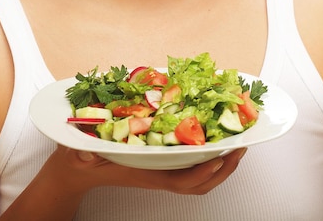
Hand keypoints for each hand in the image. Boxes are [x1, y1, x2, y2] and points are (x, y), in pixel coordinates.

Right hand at [53, 145, 246, 194]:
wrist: (80, 168)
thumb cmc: (84, 160)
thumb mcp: (80, 156)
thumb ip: (81, 156)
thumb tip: (83, 155)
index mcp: (145, 173)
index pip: (181, 181)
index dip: (203, 171)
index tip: (221, 156)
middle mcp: (158, 174)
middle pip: (199, 183)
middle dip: (224, 168)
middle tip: (242, 146)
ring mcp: (162, 170)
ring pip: (199, 178)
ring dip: (221, 165)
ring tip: (236, 144)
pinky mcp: (162, 162)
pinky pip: (191, 166)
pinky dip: (207, 157)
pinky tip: (213, 140)